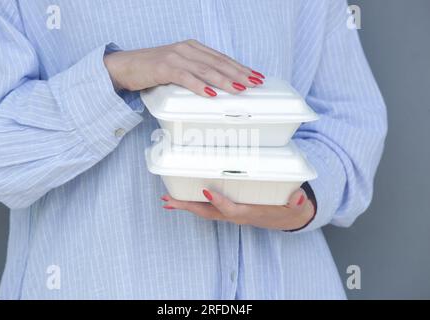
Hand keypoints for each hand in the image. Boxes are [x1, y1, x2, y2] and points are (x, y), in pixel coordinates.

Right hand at [104, 39, 264, 96]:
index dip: (240, 67)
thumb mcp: (179, 67)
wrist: (125, 66)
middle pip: (218, 62)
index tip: (255, 75)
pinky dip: (199, 86)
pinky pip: (185, 77)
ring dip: (224, 80)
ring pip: (205, 69)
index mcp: (193, 48)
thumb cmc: (153, 70)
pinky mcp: (164, 68)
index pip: (221, 58)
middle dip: (239, 73)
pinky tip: (211, 93)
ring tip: (239, 88)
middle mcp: (187, 49)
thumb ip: (196, 72)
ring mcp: (176, 57)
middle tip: (255, 83)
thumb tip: (216, 87)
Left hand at [161, 188, 315, 230]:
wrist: (288, 217)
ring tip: (168, 200)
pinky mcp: (229, 209)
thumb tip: (298, 197)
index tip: (206, 192)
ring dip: (186, 206)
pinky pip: (208, 208)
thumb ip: (296, 201)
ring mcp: (231, 213)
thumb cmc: (289, 207)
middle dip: (188, 207)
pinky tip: (184, 198)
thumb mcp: (297, 204)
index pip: (232, 210)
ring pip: (205, 211)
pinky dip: (194, 204)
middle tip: (168, 201)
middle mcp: (237, 215)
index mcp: (251, 213)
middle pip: (209, 214)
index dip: (220, 203)